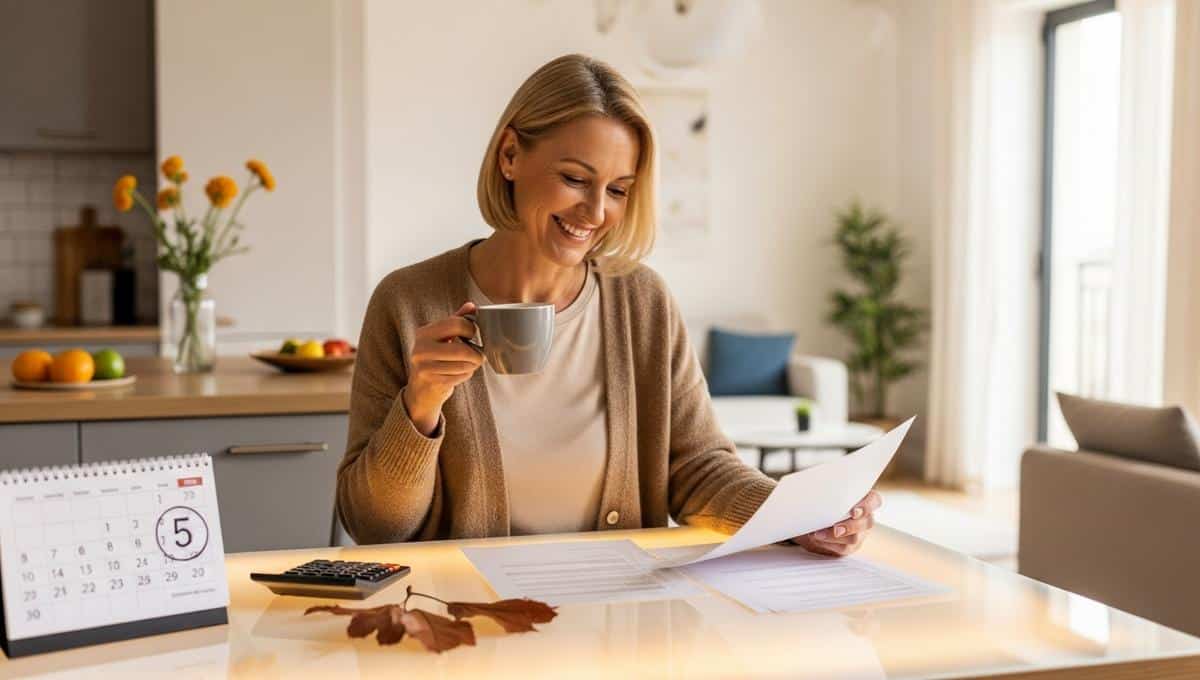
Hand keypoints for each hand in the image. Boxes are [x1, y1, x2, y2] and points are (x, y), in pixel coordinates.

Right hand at [403, 302, 484, 434]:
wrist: (421, 388)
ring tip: (471, 364)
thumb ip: (456, 320)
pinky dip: (466, 375)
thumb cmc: (435, 358)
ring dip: (472, 365)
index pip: (456, 324)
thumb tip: (472, 305)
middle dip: (476, 354)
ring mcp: (424, 366)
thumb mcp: (442, 336)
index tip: (473, 335)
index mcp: (424, 332)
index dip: (471, 329)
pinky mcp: (431, 381)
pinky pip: (459, 376)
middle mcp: (420, 348)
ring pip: (462, 365)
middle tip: (480, 355)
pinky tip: (462, 373)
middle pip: (461, 349)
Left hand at [790, 490, 881, 556]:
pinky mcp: (848, 546)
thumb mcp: (826, 493)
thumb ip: (828, 492)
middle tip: (836, 528)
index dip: (867, 506)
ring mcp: (859, 533)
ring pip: (855, 538)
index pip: (874, 500)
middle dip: (850, 526)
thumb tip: (815, 491)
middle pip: (867, 523)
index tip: (853, 511)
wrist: (813, 518)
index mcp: (864, 499)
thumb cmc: (823, 500)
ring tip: (817, 534)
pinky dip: (828, 544)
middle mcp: (865, 517)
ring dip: (834, 536)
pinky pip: (843, 548)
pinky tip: (817, 538)